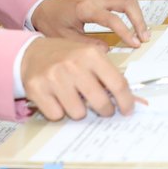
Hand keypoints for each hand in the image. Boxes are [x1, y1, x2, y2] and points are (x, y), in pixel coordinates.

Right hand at [19, 36, 135, 120]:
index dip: (126, 101)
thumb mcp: (90, 57)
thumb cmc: (66, 57)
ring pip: (78, 113)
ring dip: (78, 110)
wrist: (32, 53)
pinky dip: (59, 111)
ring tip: (74, 99)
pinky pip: (56, 115)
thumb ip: (110, 76)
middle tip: (103, 109)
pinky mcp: (36, 89)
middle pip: (100, 103)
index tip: (127, 111)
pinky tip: (57, 99)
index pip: (117, 84)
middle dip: (105, 110)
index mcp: (91, 54)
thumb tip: (136, 102)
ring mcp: (54, 77)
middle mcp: (73, 64)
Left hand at [32, 0, 149, 48]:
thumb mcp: (65, 37)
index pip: (112, 19)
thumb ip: (87, 44)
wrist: (44, 5)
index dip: (125, 32)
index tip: (134, 44)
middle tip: (143, 38)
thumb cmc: (53, 21)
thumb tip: (107, 51)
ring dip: (139, 14)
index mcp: (86, 8)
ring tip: (144, 31)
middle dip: (138, 21)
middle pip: (126, 4)